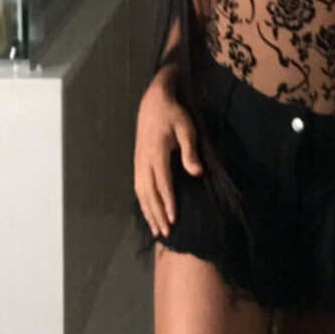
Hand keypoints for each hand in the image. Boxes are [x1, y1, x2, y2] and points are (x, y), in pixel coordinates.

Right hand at [134, 72, 202, 236]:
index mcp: (157, 153)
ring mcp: (138, 161)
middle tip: (166, 232)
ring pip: (141, 192)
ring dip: (149, 212)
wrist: (154, 100)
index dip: (168, 202)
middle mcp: (144, 160)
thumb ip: (190, 151)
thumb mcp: (187, 128)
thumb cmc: (174, 114)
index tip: (174, 219)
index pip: (163, 183)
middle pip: (150, 193)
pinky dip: (143, 202)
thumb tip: (197, 173)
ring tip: (157, 230)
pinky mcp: (137, 161)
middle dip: (158, 214)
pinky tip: (148, 213)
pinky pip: (138, 186)